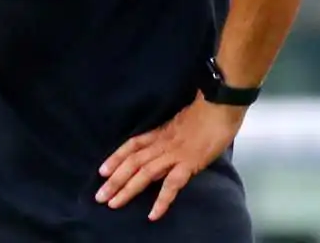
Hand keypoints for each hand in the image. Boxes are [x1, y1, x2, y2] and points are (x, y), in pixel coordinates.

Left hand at [95, 94, 245, 221]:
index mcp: (160, 132)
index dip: (116, 158)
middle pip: (132, 162)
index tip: (102, 171)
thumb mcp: (182, 121)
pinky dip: (161, 201)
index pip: (132, 145)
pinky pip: (172, 184)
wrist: (220, 103)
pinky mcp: (189, 163)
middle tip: (99, 196)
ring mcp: (174, 153)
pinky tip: (153, 215)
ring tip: (113, 204)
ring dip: (127, 189)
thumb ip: (172, 134)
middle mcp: (162, 143)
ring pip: (144, 173)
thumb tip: (168, 145)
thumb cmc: (206, 110)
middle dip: (115, 180)